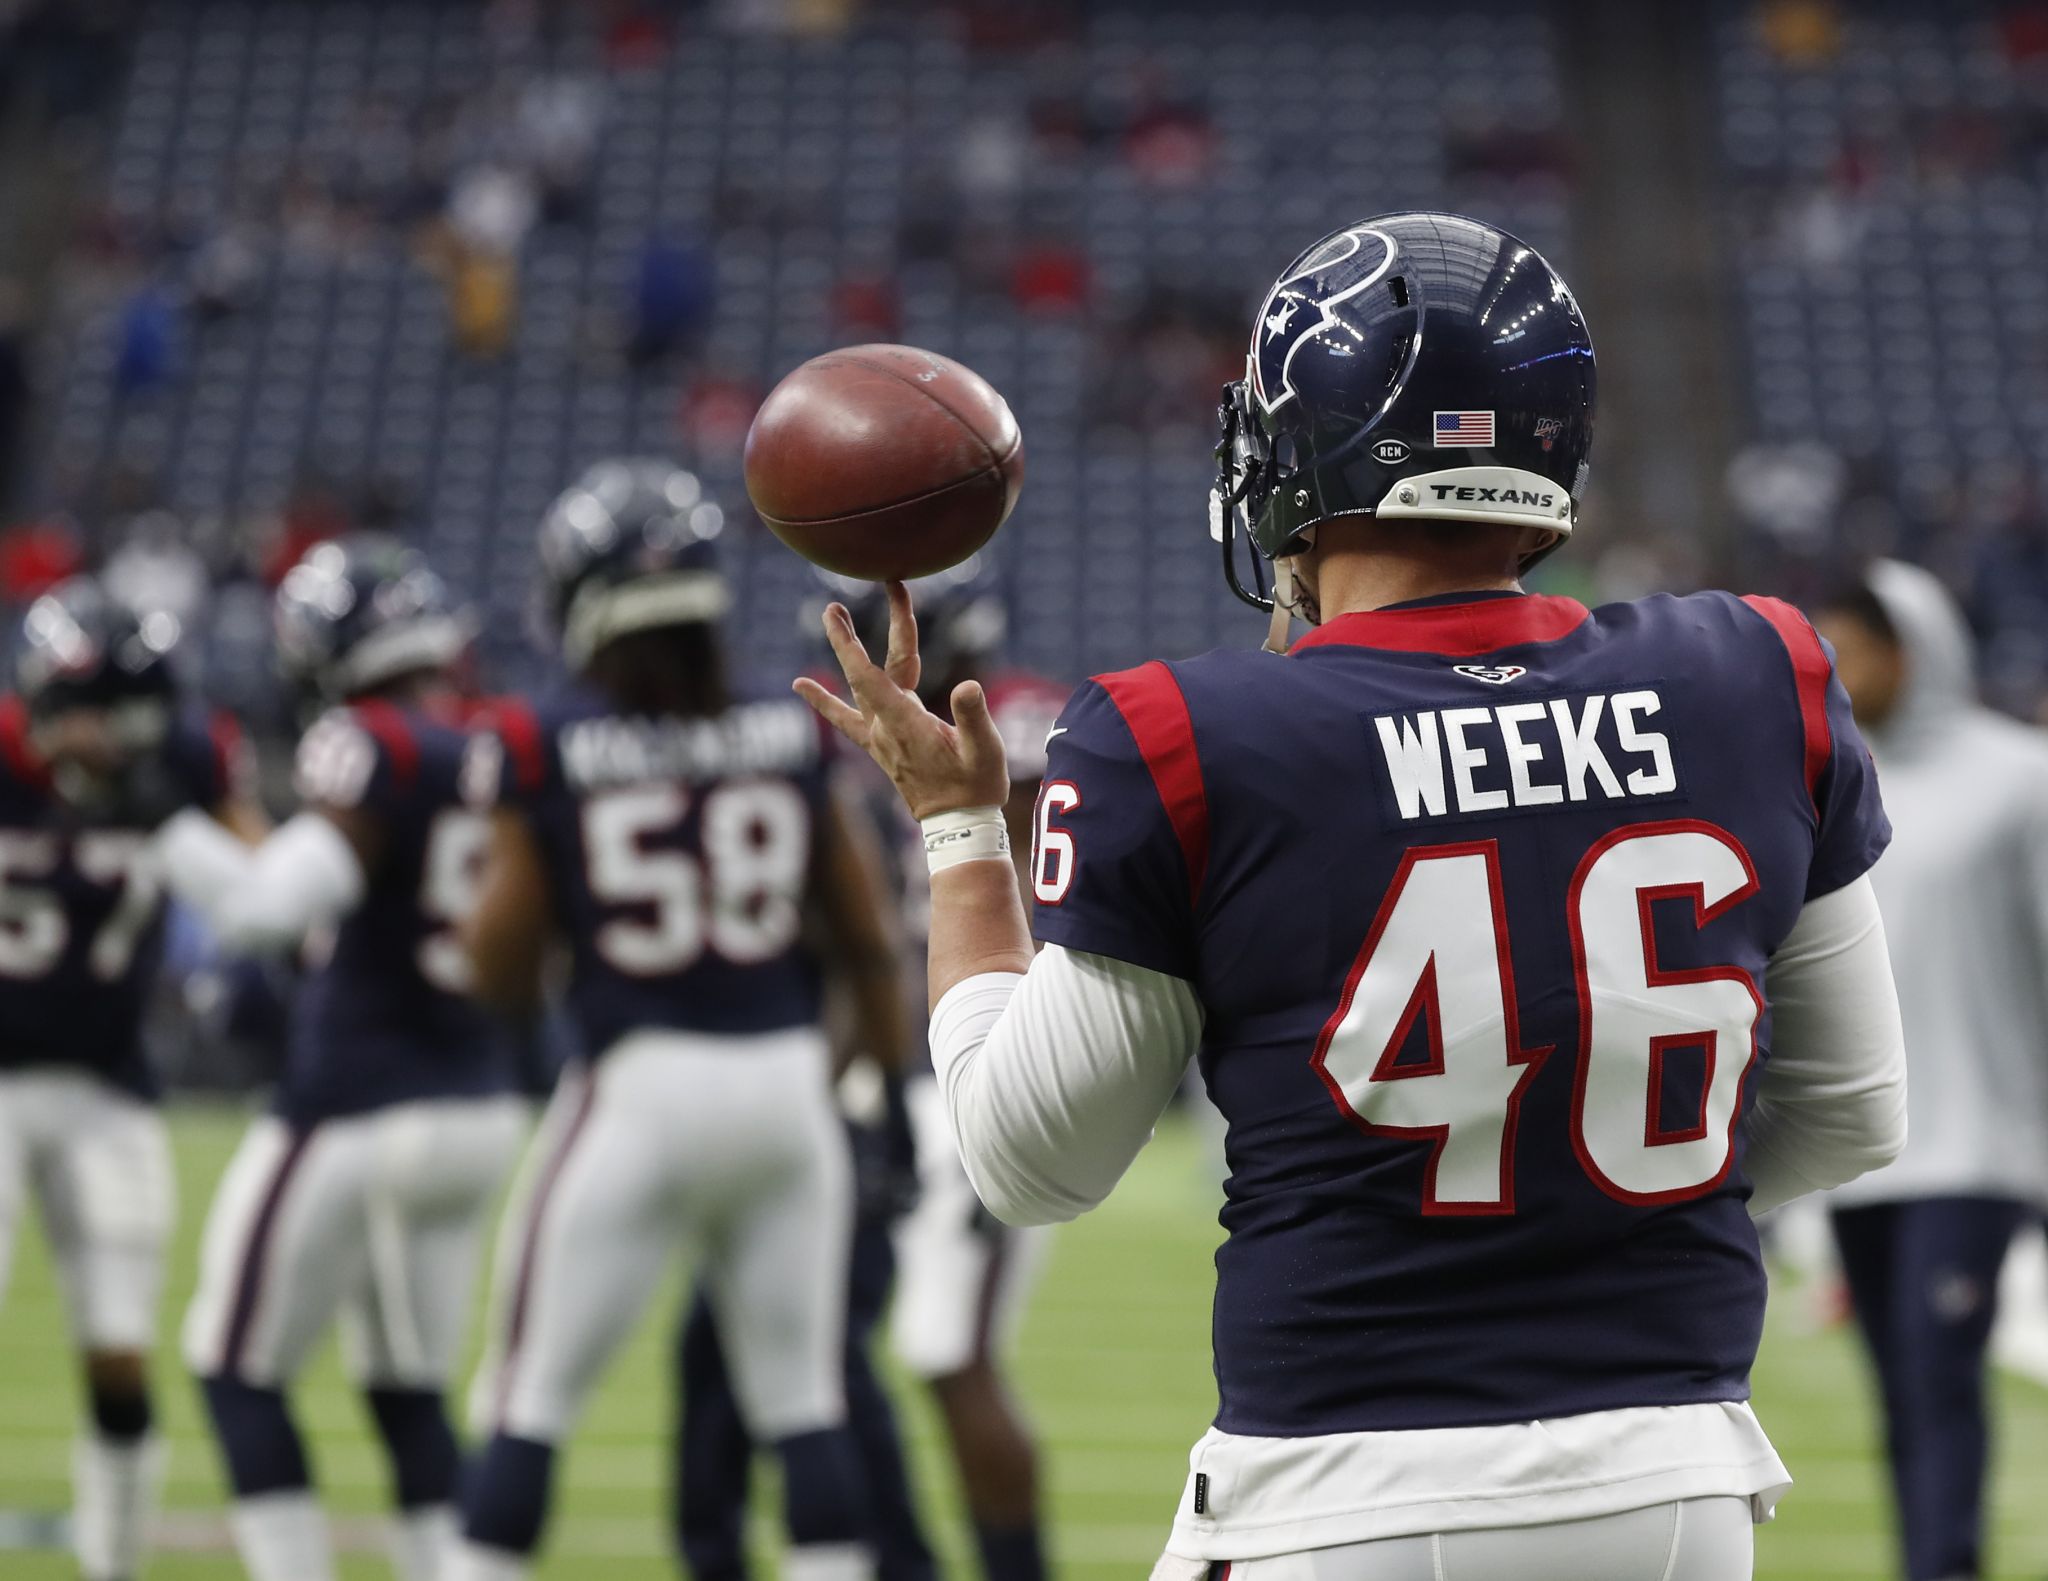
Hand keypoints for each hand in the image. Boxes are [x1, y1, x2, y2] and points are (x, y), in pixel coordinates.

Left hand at [795, 581, 1010, 820]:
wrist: (959, 825)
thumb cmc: (976, 786)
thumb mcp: (985, 750)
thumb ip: (974, 717)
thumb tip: (968, 686)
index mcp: (905, 723)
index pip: (871, 674)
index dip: (856, 642)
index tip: (844, 612)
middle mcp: (884, 728)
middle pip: (861, 674)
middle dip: (847, 637)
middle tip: (831, 605)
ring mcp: (880, 738)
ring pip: (858, 687)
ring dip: (844, 654)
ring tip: (832, 620)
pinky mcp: (882, 746)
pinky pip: (847, 717)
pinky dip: (824, 699)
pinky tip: (802, 684)